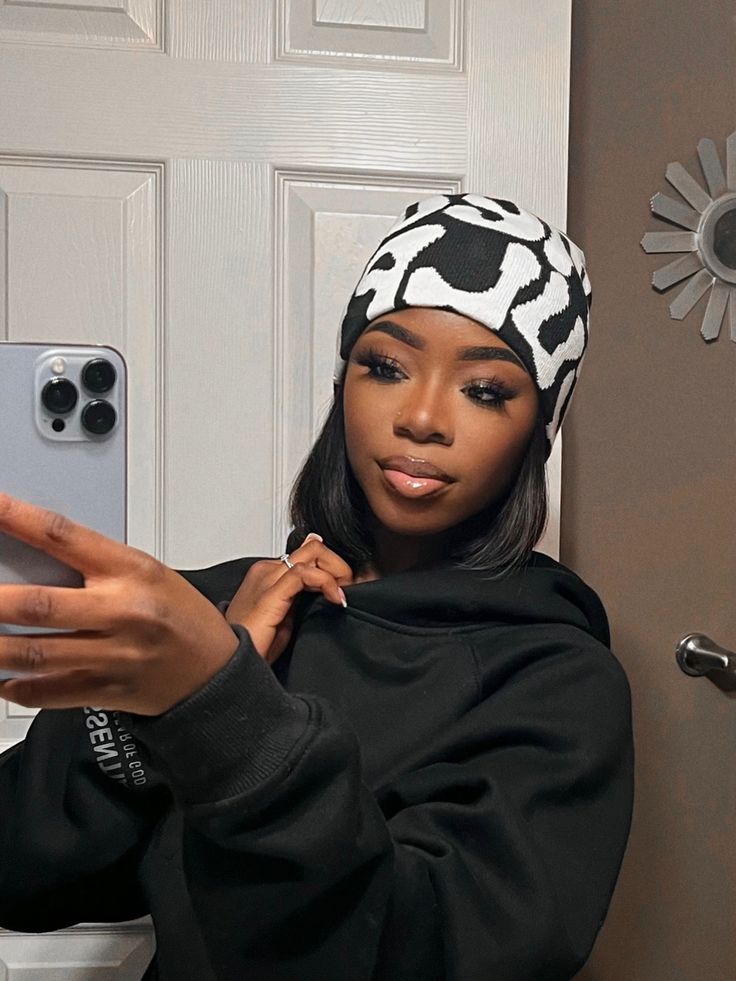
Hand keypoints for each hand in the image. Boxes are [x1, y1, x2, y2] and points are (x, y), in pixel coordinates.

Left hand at [0, 493, 240, 715]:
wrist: (215, 674)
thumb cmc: (182, 618)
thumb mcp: (150, 574)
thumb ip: (96, 567)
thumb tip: (35, 559)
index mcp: (132, 572)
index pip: (64, 537)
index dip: (18, 519)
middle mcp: (121, 612)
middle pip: (41, 604)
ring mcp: (113, 656)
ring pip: (36, 654)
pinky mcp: (106, 691)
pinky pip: (49, 693)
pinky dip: (18, 688)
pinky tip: (3, 679)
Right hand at [225, 534, 353, 664]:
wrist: (231, 665)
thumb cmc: (254, 645)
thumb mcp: (286, 617)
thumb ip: (302, 595)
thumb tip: (321, 582)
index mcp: (268, 574)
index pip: (309, 554)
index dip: (332, 567)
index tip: (343, 589)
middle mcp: (266, 570)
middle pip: (313, 548)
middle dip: (338, 565)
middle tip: (347, 590)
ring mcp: (267, 578)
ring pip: (312, 552)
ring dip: (336, 571)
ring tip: (341, 595)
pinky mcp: (270, 593)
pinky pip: (304, 573)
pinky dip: (326, 582)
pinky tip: (334, 599)